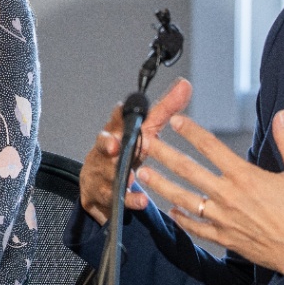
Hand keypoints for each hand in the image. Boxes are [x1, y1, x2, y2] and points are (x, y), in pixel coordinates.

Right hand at [78, 78, 191, 224]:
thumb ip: (164, 110)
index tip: (122, 107)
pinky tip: (141, 200)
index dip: (119, 114)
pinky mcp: (103, 195)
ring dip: (118, 176)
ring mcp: (101, 173)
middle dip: (108, 144)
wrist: (98, 183)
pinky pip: (115, 199)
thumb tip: (186, 84)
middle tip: (116, 145)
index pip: (117, 119)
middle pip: (104, 145)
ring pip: (107, 173)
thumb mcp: (144, 131)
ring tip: (129, 178)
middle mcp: (106, 150)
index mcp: (117, 131)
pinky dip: (129, 199)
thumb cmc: (126, 151)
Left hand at [136, 109, 283, 274]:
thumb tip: (283, 114)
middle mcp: (228, 196)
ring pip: (184, 198)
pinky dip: (181, 218)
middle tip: (144, 143)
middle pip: (188, 170)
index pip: (212, 147)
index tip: (175, 121)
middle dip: (163, 154)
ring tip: (142, 173)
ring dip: (161, 184)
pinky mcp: (223, 237)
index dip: (191, 132)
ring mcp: (222, 218)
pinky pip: (196, 227)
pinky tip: (170, 210)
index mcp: (245, 177)